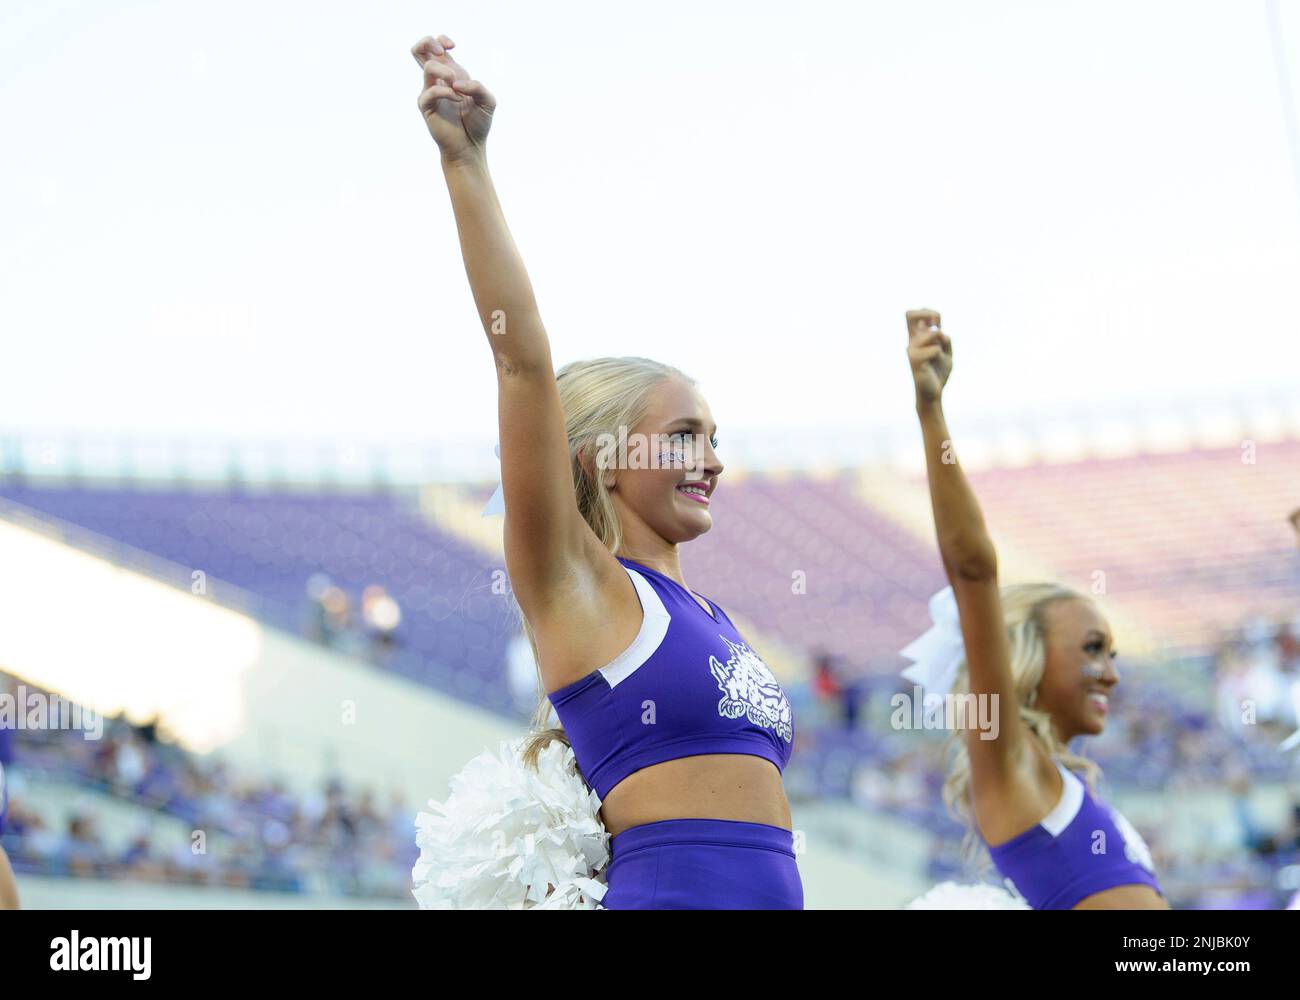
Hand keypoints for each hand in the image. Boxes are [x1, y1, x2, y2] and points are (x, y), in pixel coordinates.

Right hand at [411, 34, 494, 160]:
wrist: (470, 146)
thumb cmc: (478, 123)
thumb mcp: (487, 101)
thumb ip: (477, 86)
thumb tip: (457, 83)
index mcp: (450, 74)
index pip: (435, 48)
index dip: (440, 40)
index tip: (452, 47)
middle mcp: (437, 80)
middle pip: (418, 50)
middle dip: (428, 42)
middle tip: (442, 53)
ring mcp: (429, 92)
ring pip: (428, 66)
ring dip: (446, 71)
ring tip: (458, 87)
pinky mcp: (426, 106)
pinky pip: (431, 90)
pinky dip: (447, 92)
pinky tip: (458, 101)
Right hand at [906, 308, 951, 403]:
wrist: (933, 393)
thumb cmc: (938, 372)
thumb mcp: (946, 351)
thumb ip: (943, 338)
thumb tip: (937, 330)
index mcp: (917, 338)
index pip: (912, 315)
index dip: (926, 312)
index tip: (936, 323)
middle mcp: (911, 342)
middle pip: (909, 314)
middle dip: (928, 313)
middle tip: (938, 326)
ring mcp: (911, 350)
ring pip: (933, 333)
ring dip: (942, 344)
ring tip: (940, 357)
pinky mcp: (915, 360)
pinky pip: (936, 350)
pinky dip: (942, 357)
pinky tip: (936, 366)